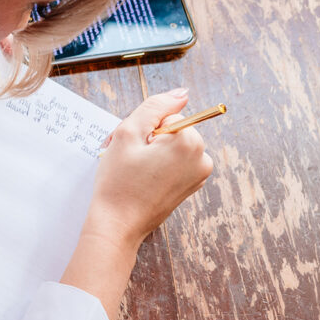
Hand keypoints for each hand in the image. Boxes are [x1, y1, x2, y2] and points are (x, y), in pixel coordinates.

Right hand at [88, 88, 213, 247]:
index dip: (142, 128)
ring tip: (132, 170)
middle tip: (127, 159)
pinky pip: (173, 163)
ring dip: (149, 152)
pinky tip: (141, 179)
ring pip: (170, 146)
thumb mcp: (128, 132)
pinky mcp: (190, 187)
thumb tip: (182, 93)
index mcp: (190, 142)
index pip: (164, 115)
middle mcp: (202, 158)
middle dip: (147, 139)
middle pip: (170, 130)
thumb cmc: (119, 182)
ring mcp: (198, 175)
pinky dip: (157, 166)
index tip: (131, 147)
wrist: (117, 225)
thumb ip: (155, 107)